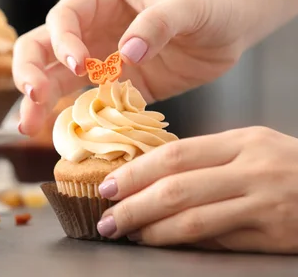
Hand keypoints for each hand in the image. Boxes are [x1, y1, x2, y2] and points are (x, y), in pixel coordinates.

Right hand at [12, 0, 248, 135]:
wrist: (232, 22)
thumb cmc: (209, 1)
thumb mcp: (186, 6)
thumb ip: (156, 24)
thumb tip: (127, 53)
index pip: (63, 17)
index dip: (63, 42)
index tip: (80, 66)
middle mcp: (88, 25)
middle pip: (40, 47)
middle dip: (30, 72)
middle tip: (33, 98)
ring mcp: (97, 56)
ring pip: (52, 77)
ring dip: (38, 101)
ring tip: (28, 126)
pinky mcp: (113, 84)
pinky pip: (83, 101)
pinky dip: (70, 117)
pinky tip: (61, 135)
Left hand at [96, 126, 297, 253]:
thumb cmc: (289, 167)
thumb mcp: (252, 149)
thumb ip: (207, 159)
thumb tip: (149, 176)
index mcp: (241, 142)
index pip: (175, 155)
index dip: (135, 172)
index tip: (106, 185)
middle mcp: (252, 170)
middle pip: (177, 188)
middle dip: (133, 205)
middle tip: (106, 218)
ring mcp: (265, 205)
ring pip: (194, 220)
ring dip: (152, 230)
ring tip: (127, 233)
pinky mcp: (274, 236)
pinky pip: (219, 242)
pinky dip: (185, 243)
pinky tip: (163, 243)